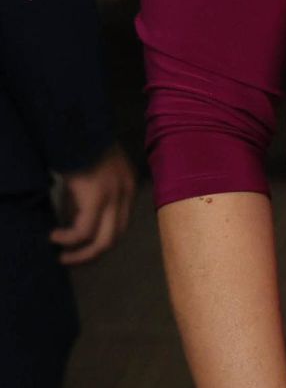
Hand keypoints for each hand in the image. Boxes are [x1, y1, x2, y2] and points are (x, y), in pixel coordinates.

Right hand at [52, 145, 136, 264]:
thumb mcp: (92, 176)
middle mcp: (126, 193)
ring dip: (81, 254)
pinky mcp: (96, 198)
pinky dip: (69, 239)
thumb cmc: (82, 148)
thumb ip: (89, 197)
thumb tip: (75, 219)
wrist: (78, 128)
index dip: (101, 240)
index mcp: (128, 186)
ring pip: (103, 241)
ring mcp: (113, 196)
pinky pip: (84, 231)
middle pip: (116, 237)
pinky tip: (55, 237)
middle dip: (93, 254)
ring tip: (63, 255)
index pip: (121, 223)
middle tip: (72, 259)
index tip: (82, 248)